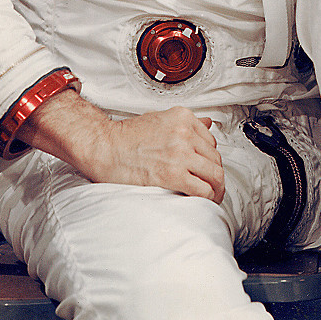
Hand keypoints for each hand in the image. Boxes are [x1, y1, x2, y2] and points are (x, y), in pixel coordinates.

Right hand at [21, 92, 224, 202]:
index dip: (209, 158)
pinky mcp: (172, 173)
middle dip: (215, 174)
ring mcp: (180, 152)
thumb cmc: (126, 136)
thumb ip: (187, 123)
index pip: (211, 141)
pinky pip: (202, 189)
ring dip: (216, 188)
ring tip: (211, 196)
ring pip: (214, 174)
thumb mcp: (160, 119)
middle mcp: (185, 132)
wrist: (104, 147)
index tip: (206, 169)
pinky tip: (204, 202)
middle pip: (215, 158)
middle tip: (212, 186)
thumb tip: (209, 123)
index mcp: (183, 117)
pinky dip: (208, 198)